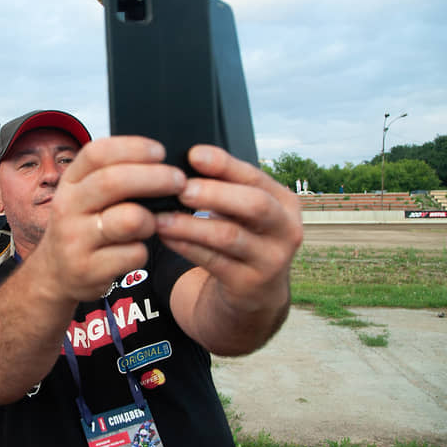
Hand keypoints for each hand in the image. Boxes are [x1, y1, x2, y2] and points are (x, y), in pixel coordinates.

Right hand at [33, 136, 186, 301]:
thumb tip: (160, 164)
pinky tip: (134, 250)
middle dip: (155, 177)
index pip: (97, 154)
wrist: (53, 274)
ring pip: (130, 219)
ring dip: (151, 220)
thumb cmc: (82, 228)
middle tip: (179, 181)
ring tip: (150, 223)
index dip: (133, 148)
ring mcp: (76, 240)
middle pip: (114, 181)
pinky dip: (143, 251)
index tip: (160, 152)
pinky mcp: (89, 269)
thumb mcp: (84, 197)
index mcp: (69, 182)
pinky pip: (134, 254)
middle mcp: (67, 207)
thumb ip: (111, 177)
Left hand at [155, 145, 302, 312]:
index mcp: (283, 202)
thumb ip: (223, 187)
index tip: (194, 154)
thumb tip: (182, 162)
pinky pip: (213, 261)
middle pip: (254, 205)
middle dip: (215, 193)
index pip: (255, 177)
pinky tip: (166, 236)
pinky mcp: (249, 284)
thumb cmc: (243, 237)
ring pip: (229, 236)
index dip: (224, 164)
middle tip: (181, 189)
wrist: (255, 291)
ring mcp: (270, 260)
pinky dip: (186, 247)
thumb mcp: (242, 212)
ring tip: (160, 217)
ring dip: (190, 225)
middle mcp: (285, 229)